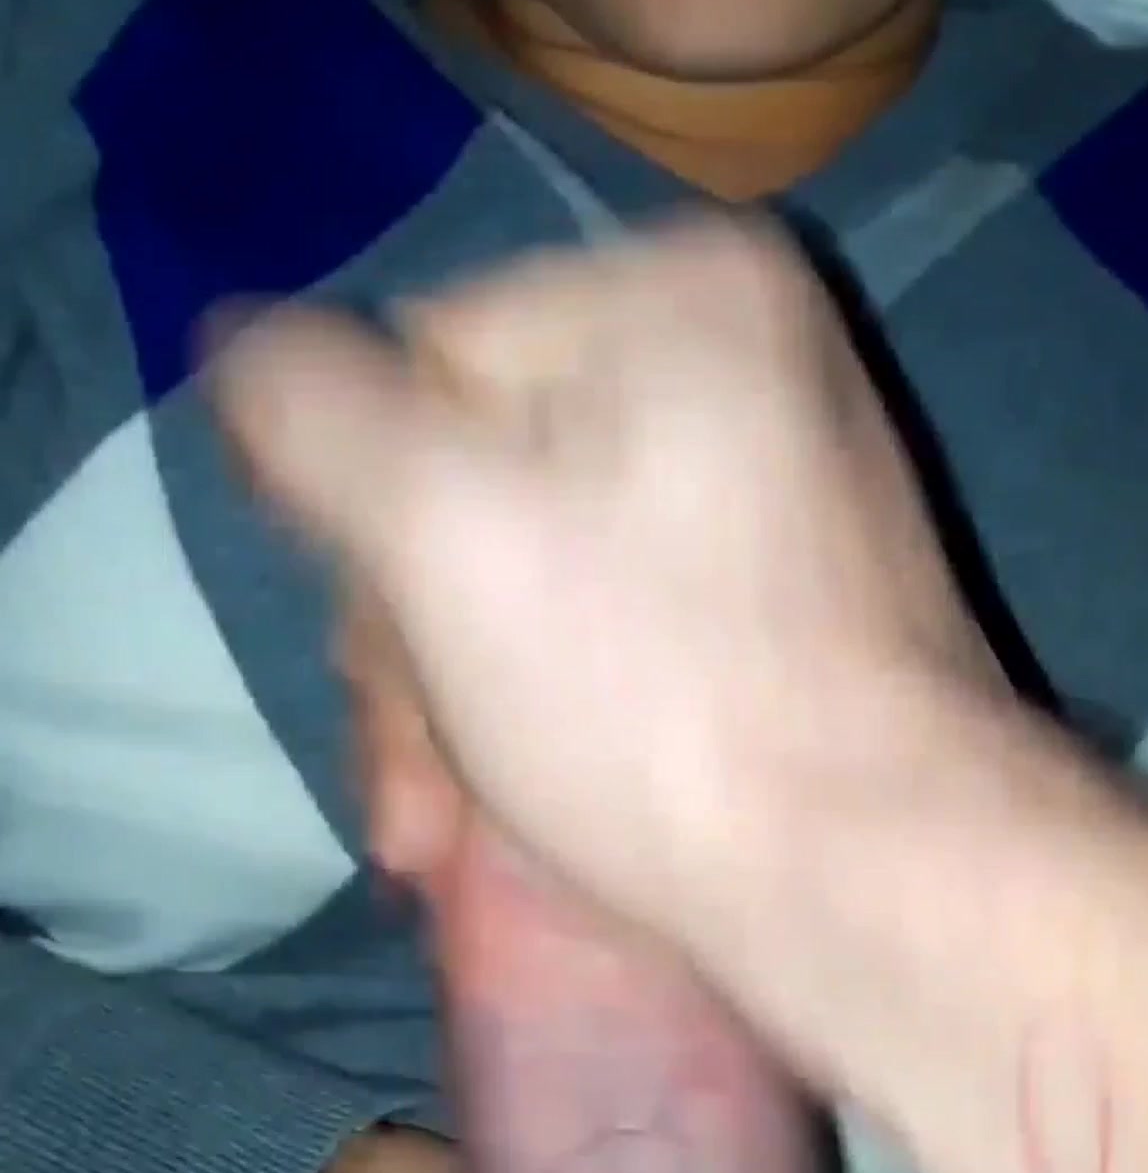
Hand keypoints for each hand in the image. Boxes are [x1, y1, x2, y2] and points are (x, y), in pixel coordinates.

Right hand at [216, 217, 1009, 1003]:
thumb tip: (236, 340)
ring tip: (446, 834)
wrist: (887, 889)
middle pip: (476, 465)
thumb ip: (309, 409)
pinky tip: (517, 805)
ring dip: (459, 694)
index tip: (379, 671)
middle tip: (412, 793)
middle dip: (416, 641)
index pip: (422, 363)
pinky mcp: (791, 575)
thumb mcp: (436, 527)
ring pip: (529, 550)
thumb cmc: (655, 697)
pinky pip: (612, 598)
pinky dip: (545, 694)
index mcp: (683, 282)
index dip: (370, 521)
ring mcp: (779, 461)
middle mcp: (745, 344)